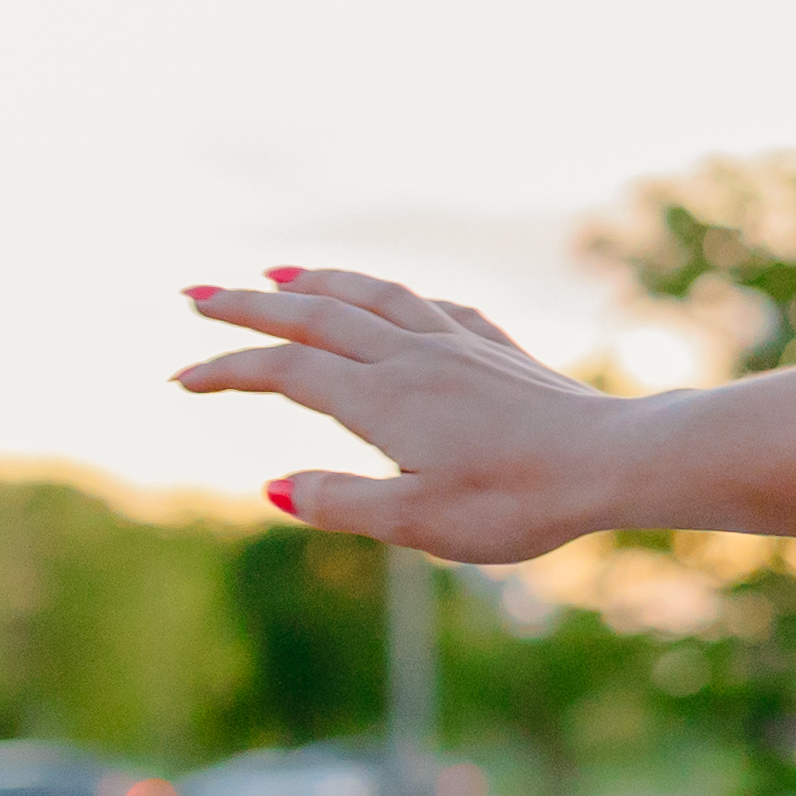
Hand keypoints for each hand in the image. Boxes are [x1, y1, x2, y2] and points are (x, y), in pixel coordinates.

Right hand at [175, 267, 641, 561]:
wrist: (616, 461)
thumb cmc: (519, 502)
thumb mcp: (419, 522)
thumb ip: (341, 502)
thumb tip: (272, 486)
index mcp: (383, 399)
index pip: (284, 372)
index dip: (227, 371)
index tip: (179, 378)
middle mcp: (414, 357)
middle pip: (314, 316)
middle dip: (248, 304)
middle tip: (194, 294)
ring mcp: (459, 346)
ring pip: (373, 296)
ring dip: (318, 282)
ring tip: (279, 273)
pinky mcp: (498, 351)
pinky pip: (431, 306)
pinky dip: (392, 295)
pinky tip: (395, 301)